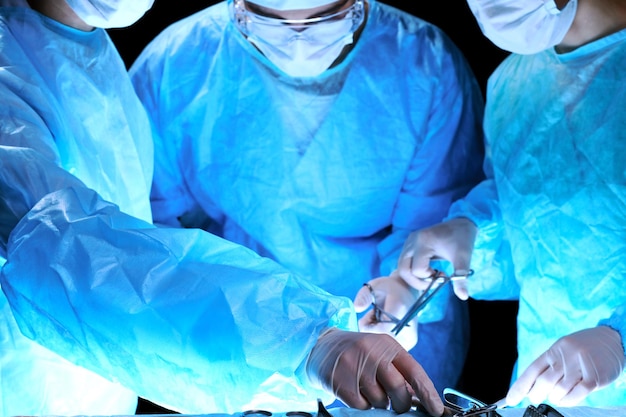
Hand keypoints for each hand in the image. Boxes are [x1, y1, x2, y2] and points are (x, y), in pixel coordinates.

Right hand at [306, 328, 443, 415]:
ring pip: (380, 401)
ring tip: (369, 389)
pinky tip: (356, 392)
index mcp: (388, 344)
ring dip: (379, 402)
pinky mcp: (341, 381)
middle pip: (398, 390)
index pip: (415, 372)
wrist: (322, 346)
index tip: (437, 411)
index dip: (428, 393)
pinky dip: (363, 405)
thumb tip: (420, 399)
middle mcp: (372, 352)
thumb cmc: (359, 353)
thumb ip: (400, 372)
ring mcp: (355, 366)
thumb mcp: (381, 353)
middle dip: (400, 403)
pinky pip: (362, 406)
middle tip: (395, 403)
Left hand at [353, 273, 418, 349]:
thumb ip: (364, 295)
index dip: (369, 326)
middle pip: (381, 341)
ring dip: (376, 336)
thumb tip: (357, 308)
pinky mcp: (409, 343)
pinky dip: (382, 341)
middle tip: (374, 316)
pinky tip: (385, 328)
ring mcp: (410, 337)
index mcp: (400, 309)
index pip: (381, 330)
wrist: (407, 292)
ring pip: (384, 347)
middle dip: (370, 332)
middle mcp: (408, 326)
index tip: (370, 314)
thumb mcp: (374, 286)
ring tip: (380, 321)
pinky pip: (389, 348)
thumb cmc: (387, 288)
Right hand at [397, 218, 476, 299]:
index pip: (417, 269)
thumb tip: (463, 296)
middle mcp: (412, 241)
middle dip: (416, 281)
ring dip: (414, 276)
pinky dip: (412, 270)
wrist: (461, 224)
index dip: (429, 278)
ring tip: (430, 275)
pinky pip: (404, 262)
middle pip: (403, 269)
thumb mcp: (464, 258)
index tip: (443, 275)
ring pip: (402, 267)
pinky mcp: (409, 244)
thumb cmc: (462, 240)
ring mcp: (409, 242)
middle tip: (432, 282)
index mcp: (423, 242)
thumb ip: (461, 277)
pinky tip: (427, 270)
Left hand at [504, 326, 625, 406]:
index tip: (510, 399)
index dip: (520, 386)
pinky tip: (566, 399)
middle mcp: (565, 356)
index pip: (532, 370)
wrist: (612, 339)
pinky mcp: (594, 376)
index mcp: (554, 350)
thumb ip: (550, 367)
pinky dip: (568, 400)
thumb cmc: (584, 349)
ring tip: (556, 396)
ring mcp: (579, 366)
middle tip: (536, 398)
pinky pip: (576, 394)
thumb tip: (532, 389)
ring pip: (559, 390)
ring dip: (555, 397)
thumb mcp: (563, 352)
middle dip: (537, 394)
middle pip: (544, 381)